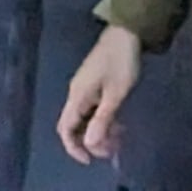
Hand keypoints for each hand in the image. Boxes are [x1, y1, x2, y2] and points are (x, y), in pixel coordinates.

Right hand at [58, 23, 144, 165]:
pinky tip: (118, 123)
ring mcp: (85, 87)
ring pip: (86, 118)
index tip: (91, 160)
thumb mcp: (115, 94)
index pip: (65, 129)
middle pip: (74, 125)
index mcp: (77, 96)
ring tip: (119, 138)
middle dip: (90, 142)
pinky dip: (103, 120)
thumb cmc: (121, 63)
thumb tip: (88, 143)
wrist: (126, 32)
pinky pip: (93, 109)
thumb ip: (101, 119)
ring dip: (99, 131)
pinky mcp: (94, 83)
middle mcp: (76, 93)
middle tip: (112, 150)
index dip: (74, 148)